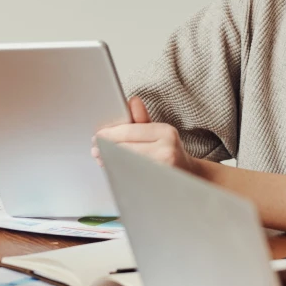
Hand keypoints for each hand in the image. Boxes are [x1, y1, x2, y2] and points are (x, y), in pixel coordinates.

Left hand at [93, 98, 211, 178]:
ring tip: (102, 160)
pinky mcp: (158, 184)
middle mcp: (167, 150)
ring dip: (110, 162)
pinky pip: (132, 177)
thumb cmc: (170, 151)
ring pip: (127, 164)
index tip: (97, 137)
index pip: (130, 131)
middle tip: (95, 150)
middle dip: (107, 149)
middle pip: (126, 148)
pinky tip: (114, 170)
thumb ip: (142, 119)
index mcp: (166, 132)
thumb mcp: (160, 132)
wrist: (190, 176)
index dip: (110, 134)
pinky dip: (120, 173)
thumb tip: (132, 100)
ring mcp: (163, 169)